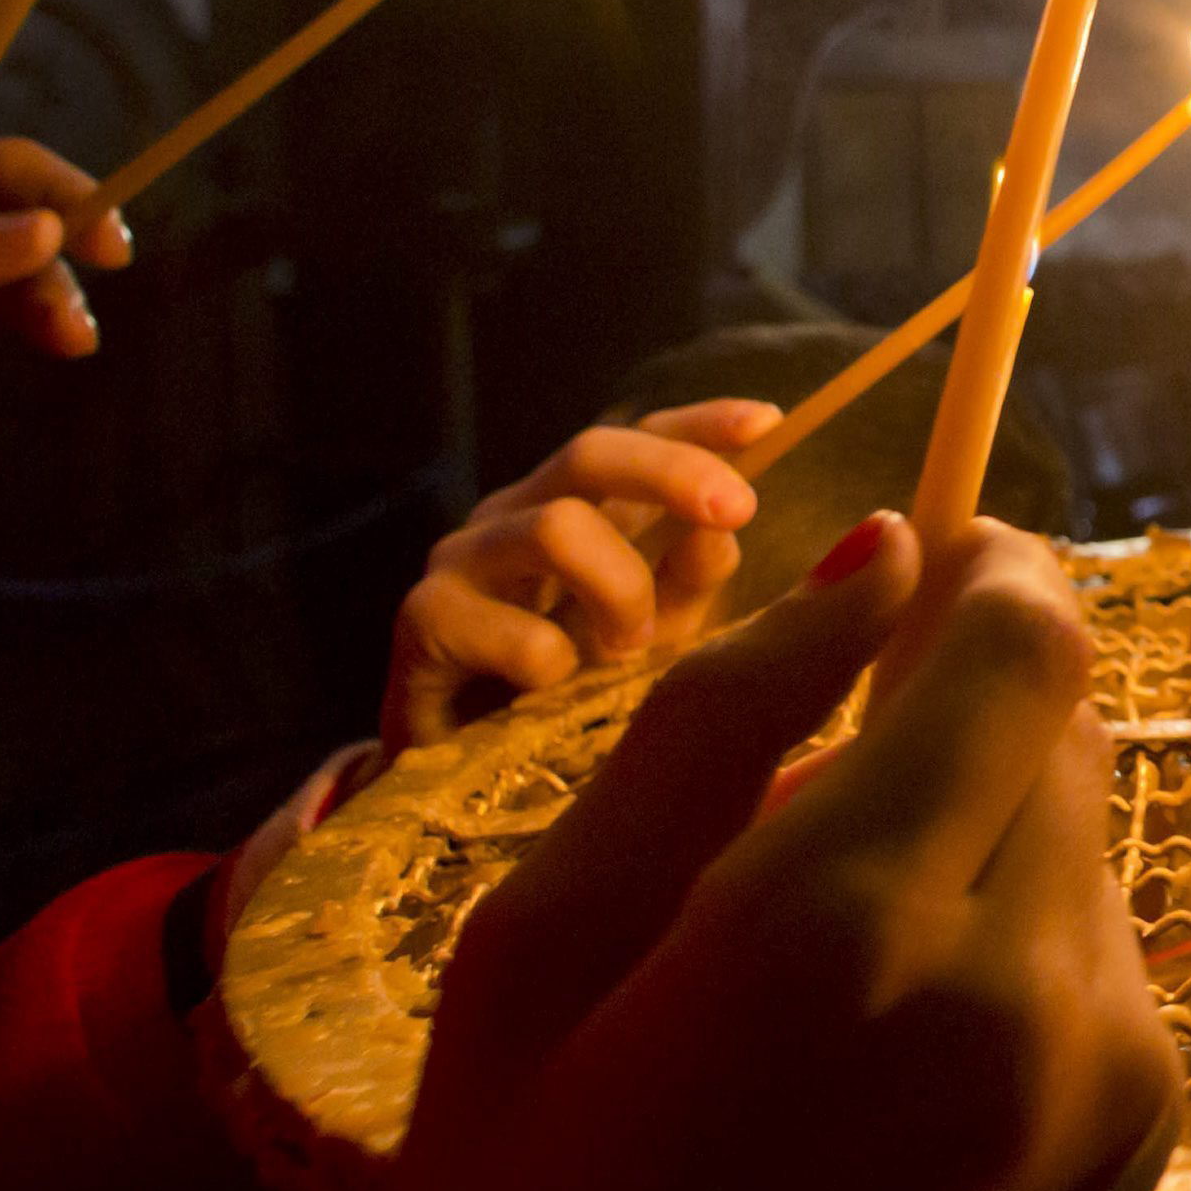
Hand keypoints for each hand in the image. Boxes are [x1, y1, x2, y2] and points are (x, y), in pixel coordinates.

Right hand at [334, 514, 1184, 1190]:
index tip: (918, 567)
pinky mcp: (1134, 1163)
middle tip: (809, 794)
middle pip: (1068, 733)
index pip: (1024, 642)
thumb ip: (713, 726)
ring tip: (814, 972)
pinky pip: (1101, 971)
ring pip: (1085, 850)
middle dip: (960, 715)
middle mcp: (1019, 995)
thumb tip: (876, 557)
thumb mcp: (531, 960)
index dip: (983, 572)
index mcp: (848, 926)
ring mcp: (1100, 1089)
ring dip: (982, 844)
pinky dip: (1013, 958)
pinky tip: (875, 1062)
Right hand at [381, 403, 773, 758]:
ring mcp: (466, 558)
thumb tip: (723, 537)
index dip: (700, 424)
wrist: (457, 768)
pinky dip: (550, 660)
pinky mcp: (424, 618)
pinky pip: (506, 625)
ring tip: (630, 648)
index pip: (639, 438)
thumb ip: (686, 585)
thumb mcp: (645, 632)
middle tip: (736, 512)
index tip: (767, 423)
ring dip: (618, 587)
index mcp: (580, 507)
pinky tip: (553, 688)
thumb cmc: (563, 688)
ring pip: (555, 526)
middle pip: (591, 452)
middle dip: (673, 472)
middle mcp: (519, 512)